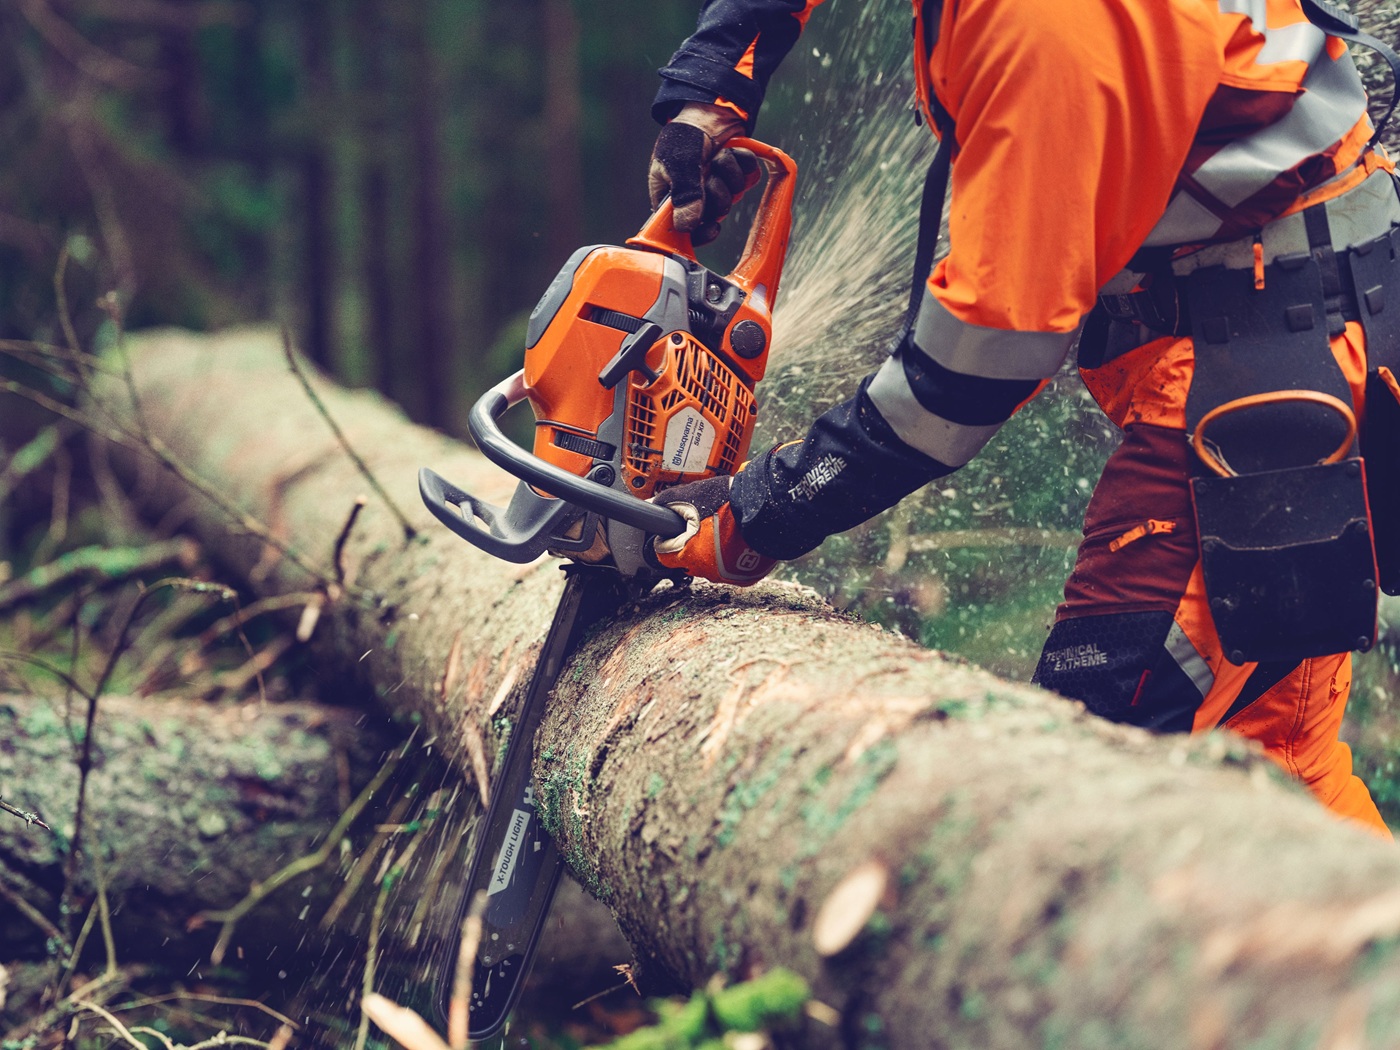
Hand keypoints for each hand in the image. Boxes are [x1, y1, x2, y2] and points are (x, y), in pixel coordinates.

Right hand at [648, 103, 759, 245]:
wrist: (707, 109)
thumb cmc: (684, 135)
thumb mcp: (679, 163)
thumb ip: (684, 194)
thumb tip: (687, 226)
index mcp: (671, 200)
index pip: (683, 230)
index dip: (698, 232)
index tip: (711, 226)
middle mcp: (694, 198)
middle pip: (713, 214)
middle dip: (717, 192)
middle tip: (709, 174)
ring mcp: (717, 187)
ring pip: (733, 197)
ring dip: (730, 174)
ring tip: (719, 156)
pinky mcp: (736, 175)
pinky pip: (749, 180)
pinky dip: (744, 164)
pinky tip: (734, 152)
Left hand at [650, 474, 775, 585]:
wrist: (768, 509)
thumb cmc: (730, 502)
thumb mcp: (691, 496)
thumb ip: (667, 503)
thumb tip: (650, 505)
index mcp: (689, 554)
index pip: (664, 555)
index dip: (668, 539)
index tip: (674, 528)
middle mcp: (706, 571)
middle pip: (687, 561)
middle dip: (691, 544)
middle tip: (703, 524)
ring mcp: (727, 576)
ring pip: (709, 564)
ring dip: (711, 550)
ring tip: (723, 528)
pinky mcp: (745, 577)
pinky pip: (730, 567)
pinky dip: (730, 555)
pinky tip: (736, 538)